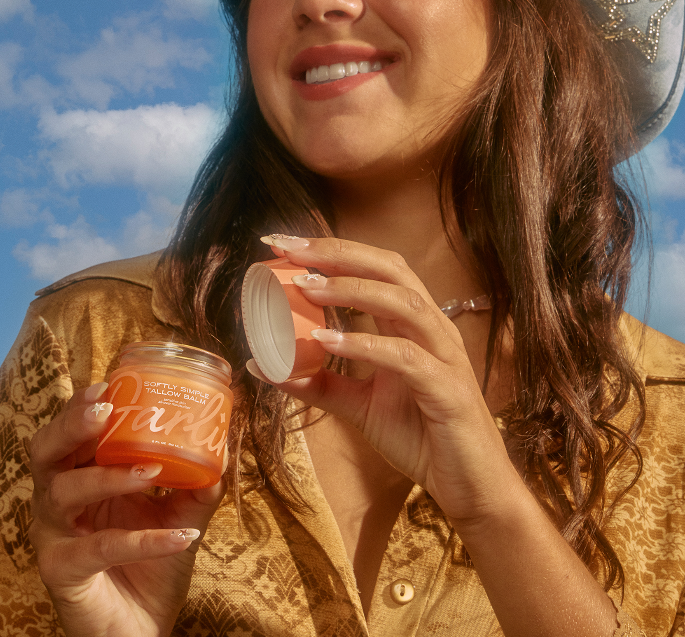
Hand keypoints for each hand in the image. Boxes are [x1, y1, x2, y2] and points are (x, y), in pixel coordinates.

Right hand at [28, 382, 225, 636]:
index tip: (108, 384)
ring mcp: (54, 536)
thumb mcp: (175, 517)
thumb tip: (220, 446)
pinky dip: (141, 540)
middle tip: (105, 409)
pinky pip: (98, 549)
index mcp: (76, 476)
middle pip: (45, 451)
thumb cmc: (148, 568)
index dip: (80, 406)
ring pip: (64, 493)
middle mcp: (55, 500)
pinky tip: (180, 537)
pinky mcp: (62, 572)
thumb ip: (193, 483)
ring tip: (151, 470)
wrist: (139, 631)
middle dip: (71, 424)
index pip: (68, 431)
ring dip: (109, 476)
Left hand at [257, 236, 519, 526]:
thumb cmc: (420, 437)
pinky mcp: (448, 390)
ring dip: (351, 289)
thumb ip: (317, 382)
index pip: (374, 268)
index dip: (331, 250)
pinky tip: (328, 342)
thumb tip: (263, 366)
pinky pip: (406, 357)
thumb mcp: (357, 405)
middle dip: (338, 253)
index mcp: (412, 324)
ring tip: (305, 286)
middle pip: (390, 268)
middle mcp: (432, 328)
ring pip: (403, 302)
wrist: (469, 489)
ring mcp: (444, 356)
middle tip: (290, 250)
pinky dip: (366, 345)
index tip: (282, 245)